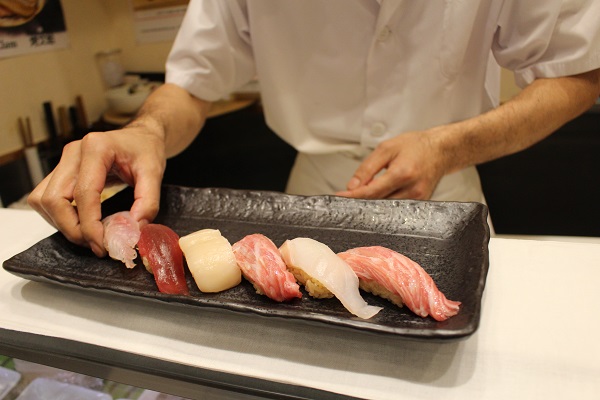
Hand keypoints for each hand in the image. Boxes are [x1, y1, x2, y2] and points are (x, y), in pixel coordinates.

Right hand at [27, 127, 165, 256]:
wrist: (140, 137)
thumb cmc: (146, 150)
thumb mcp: (155, 173)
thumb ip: (148, 202)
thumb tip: (133, 231)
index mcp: (96, 148)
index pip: (84, 193)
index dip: (90, 225)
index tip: (103, 245)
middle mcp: (73, 152)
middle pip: (54, 199)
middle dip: (73, 229)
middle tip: (97, 245)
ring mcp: (63, 161)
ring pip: (43, 201)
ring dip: (62, 224)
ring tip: (90, 236)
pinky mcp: (60, 171)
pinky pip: (45, 199)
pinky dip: (58, 217)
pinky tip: (81, 223)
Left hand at [336, 130, 446, 199]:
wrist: (441, 150)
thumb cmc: (416, 146)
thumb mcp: (387, 149)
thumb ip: (367, 168)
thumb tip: (353, 186)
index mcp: (402, 173)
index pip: (371, 191)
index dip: (354, 196)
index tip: (340, 196)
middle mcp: (412, 190)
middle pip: (378, 202)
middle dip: (361, 200)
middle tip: (348, 195)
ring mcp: (418, 200)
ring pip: (386, 207)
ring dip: (372, 202)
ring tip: (363, 194)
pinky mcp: (420, 205)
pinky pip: (396, 208)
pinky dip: (385, 202)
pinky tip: (379, 196)